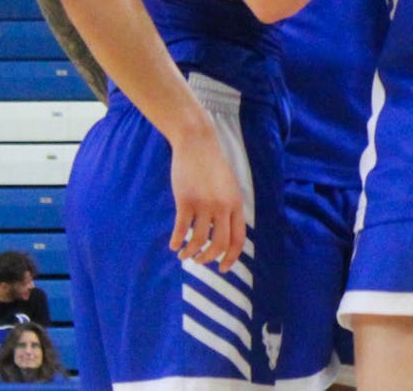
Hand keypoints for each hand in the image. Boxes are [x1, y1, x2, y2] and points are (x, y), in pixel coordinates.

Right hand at [168, 129, 246, 271]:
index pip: (238, 239)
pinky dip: (177, 241)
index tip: (222, 268)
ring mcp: (204, 204)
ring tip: (184, 255)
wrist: (197, 143)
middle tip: (199, 261)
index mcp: (236, 204)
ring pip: (199, 240)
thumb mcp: (229, 186)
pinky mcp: (185, 200)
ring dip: (190, 252)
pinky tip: (173, 245)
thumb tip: (224, 233)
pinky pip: (181, 229)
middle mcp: (222, 206)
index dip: (231, 258)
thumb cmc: (211, 166)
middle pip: (219, 244)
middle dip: (209, 259)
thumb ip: (229, 208)